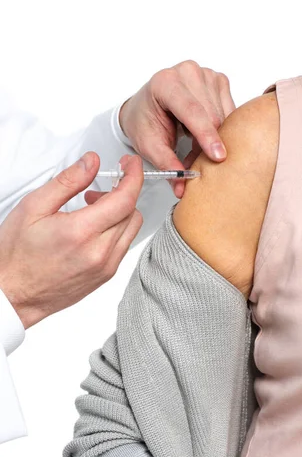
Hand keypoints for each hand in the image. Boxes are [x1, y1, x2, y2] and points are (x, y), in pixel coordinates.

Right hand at [0, 152, 142, 328]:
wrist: (13, 294)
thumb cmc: (16, 255)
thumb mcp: (34, 207)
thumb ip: (68, 182)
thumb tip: (91, 163)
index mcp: (82, 233)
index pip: (125, 199)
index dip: (133, 176)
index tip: (131, 164)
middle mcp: (100, 253)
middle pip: (132, 213)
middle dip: (122, 193)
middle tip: (99, 187)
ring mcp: (105, 267)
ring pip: (131, 230)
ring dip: (120, 212)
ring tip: (93, 208)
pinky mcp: (105, 276)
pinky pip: (124, 246)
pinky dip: (116, 230)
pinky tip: (94, 228)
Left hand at [119, 61, 235, 197]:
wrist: (145, 106)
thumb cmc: (145, 121)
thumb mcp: (149, 146)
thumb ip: (166, 164)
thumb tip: (182, 185)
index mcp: (165, 83)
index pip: (192, 111)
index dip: (206, 136)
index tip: (218, 157)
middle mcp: (187, 72)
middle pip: (211, 116)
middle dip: (208, 144)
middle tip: (194, 160)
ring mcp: (206, 74)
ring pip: (223, 116)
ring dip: (214, 137)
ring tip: (193, 143)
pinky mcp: (219, 81)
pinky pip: (229, 112)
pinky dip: (220, 128)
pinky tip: (202, 130)